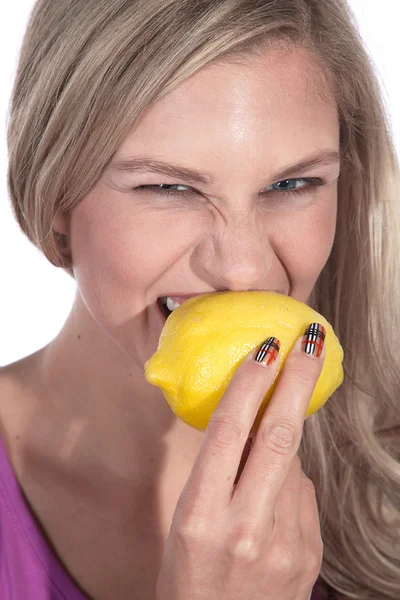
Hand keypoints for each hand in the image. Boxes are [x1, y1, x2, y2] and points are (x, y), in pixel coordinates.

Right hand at [156, 327, 325, 599]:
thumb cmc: (189, 578)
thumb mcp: (185, 523)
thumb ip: (218, 474)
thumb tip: (253, 424)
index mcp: (199, 516)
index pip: (228, 431)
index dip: (249, 383)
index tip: (265, 348)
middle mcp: (243, 527)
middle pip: (279, 435)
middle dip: (297, 380)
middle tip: (310, 341)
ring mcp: (283, 543)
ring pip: (293, 465)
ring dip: (282, 447)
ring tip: (258, 472)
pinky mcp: (309, 554)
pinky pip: (303, 495)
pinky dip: (289, 483)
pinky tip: (271, 504)